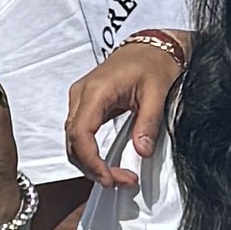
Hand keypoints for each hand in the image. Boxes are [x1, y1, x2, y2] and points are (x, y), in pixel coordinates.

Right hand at [63, 28, 189, 182]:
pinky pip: (78, 134)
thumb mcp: (157, 94)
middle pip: (73, 141)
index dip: (92, 161)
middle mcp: (81, 95)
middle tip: (120, 182)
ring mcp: (80, 99)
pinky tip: (106, 163)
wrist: (149, 47)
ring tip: (116, 176)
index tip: (110, 179)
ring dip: (89, 163)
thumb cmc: (153, 64)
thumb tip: (141, 152)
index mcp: (96, 90)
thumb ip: (148, 123)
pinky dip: (89, 152)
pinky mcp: (84, 104)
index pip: (81, 133)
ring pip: (73, 140)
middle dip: (93, 168)